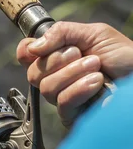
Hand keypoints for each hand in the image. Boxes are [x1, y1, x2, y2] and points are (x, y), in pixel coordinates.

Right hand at [17, 22, 132, 127]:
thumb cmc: (123, 56)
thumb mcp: (92, 33)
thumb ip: (60, 32)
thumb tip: (33, 47)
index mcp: (56, 55)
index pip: (25, 54)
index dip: (28, 50)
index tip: (42, 47)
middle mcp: (56, 77)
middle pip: (33, 72)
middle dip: (58, 60)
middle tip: (82, 54)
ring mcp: (63, 97)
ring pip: (46, 88)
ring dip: (73, 73)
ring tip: (96, 67)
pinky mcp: (72, 116)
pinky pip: (62, 102)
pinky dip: (79, 89)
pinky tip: (97, 82)